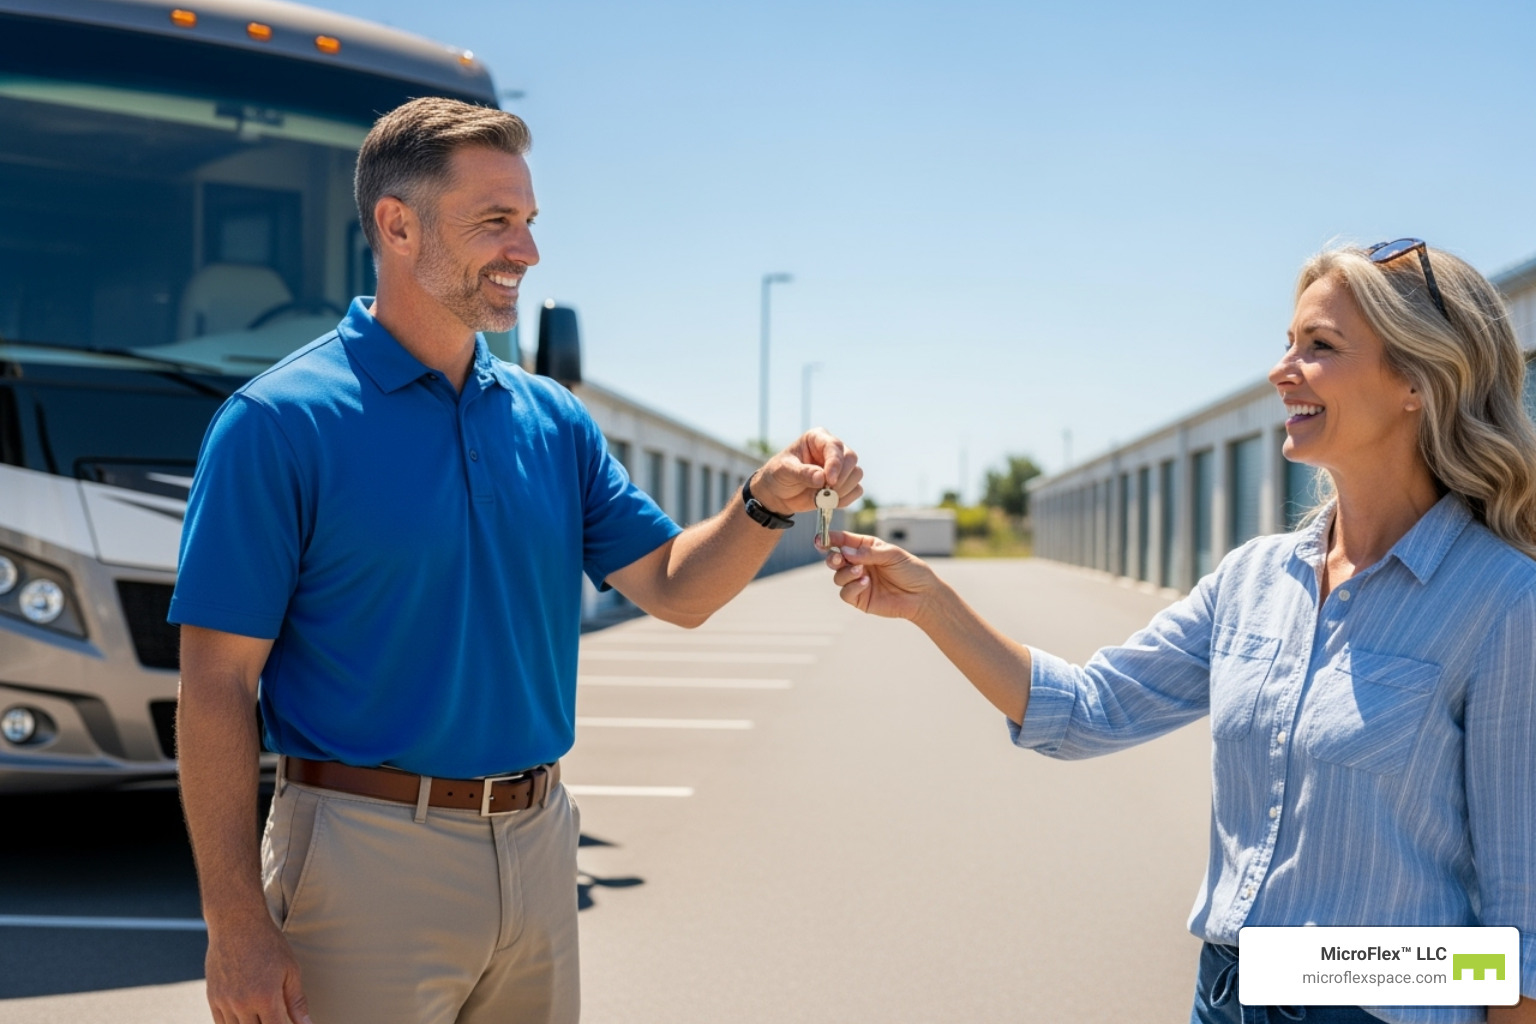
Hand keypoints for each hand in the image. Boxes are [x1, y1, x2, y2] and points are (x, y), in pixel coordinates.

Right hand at [205, 916, 311, 1023]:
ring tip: (261, 1015)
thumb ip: (297, 1002)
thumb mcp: (290, 970)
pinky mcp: (213, 998)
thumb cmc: (268, 943)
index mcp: (266, 997)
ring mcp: (225, 1002)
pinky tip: (245, 1019)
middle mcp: (243, 1004)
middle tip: (275, 1016)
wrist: (236, 923)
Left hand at [750, 428, 862, 515]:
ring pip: (856, 474)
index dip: (835, 464)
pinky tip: (829, 502)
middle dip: (841, 477)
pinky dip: (845, 499)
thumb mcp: (785, 471)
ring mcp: (840, 467)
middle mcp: (833, 450)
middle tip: (826, 491)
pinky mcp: (844, 483)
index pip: (835, 447)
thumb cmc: (779, 475)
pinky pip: (856, 490)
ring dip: (842, 489)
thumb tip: (822, 478)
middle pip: (851, 458)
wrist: (778, 494)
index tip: (829, 481)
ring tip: (822, 496)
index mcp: (818, 438)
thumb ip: (803, 473)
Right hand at [820, 529, 938, 620]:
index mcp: (866, 548)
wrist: (922, 595)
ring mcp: (858, 581)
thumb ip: (868, 553)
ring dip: (845, 573)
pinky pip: (845, 593)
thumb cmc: (911, 571)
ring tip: (861, 572)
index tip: (821, 538)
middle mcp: (859, 564)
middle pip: (835, 559)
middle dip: (832, 558)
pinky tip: (864, 583)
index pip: (844, 541)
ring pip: (837, 576)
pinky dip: (851, 587)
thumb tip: (845, 552)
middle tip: (838, 558)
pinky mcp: (860, 598)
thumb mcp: (892, 555)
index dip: (831, 539)